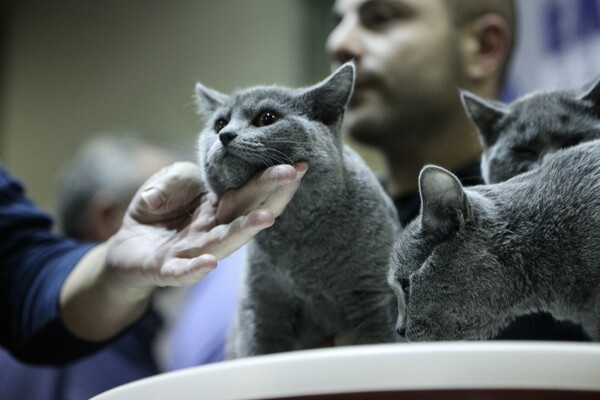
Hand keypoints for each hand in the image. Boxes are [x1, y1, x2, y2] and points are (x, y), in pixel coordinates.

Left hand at [105, 161, 307, 288]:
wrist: (126, 248)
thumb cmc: (155, 215)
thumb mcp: (166, 184)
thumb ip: (176, 179)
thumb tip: (175, 186)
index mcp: (217, 208)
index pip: (248, 192)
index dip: (271, 178)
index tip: (299, 163)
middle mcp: (213, 230)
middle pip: (246, 212)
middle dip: (270, 194)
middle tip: (294, 173)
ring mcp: (193, 251)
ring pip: (224, 242)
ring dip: (245, 230)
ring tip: (266, 217)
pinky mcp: (167, 269)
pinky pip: (184, 271)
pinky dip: (197, 269)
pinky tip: (211, 263)